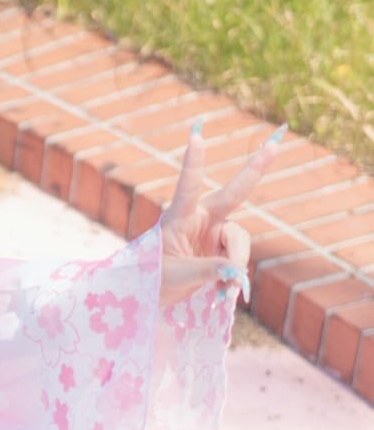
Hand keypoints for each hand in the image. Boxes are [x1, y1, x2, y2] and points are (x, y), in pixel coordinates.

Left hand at [157, 121, 284, 304]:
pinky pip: (240, 257)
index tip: (196, 137)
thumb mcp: (176, 276)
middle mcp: (201, 218)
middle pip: (234, 192)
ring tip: (224, 289)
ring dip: (235, 263)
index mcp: (178, 217)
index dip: (194, 164)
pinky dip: (235, 274)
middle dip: (256, 168)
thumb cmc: (154, 279)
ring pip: (240, 240)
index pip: (188, 188)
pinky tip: (224, 289)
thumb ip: (206, 271)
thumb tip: (235, 270)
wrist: (155, 292)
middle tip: (276, 141)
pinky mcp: (225, 245)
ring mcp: (216, 230)